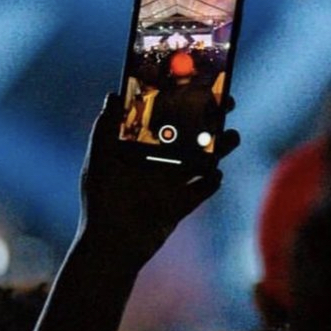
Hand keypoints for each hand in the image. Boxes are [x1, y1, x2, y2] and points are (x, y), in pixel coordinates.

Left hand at [78, 93, 239, 265]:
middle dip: (209, 119)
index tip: (195, 83)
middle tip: (227, 104)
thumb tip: (113, 95)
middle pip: (189, 135)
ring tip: (232, 136)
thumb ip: (104, 130)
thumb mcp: (99, 162)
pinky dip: (211, 182)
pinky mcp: (181, 206)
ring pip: (201, 159)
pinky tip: (215, 174)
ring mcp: (171, 184)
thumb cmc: (100, 203)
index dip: (180, 100)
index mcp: (139, 148)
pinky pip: (202, 190)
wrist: (111, 247)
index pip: (163, 117)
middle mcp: (157, 163)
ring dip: (218, 148)